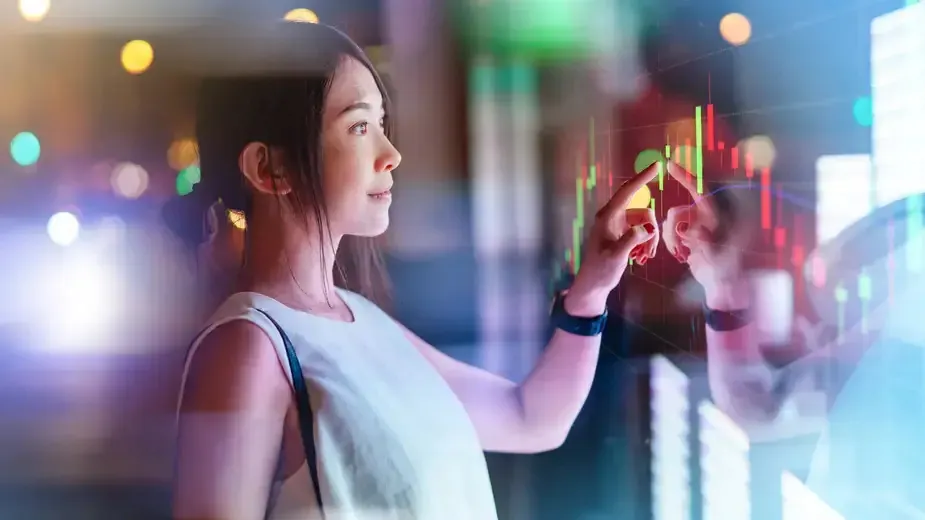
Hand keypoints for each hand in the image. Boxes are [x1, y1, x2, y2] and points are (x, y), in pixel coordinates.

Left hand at [568, 163, 660, 312]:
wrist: (593, 285)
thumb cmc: (600, 270)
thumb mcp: (616, 256)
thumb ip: (631, 240)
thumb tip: (646, 229)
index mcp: (608, 217)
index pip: (627, 191)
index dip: (642, 177)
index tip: (657, 165)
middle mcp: (613, 217)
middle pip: (643, 213)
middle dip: (651, 231)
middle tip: (649, 253)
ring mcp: (618, 226)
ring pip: (645, 224)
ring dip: (649, 241)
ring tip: (643, 259)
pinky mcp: (623, 234)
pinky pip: (642, 232)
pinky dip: (645, 244)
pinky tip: (640, 259)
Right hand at [661, 161, 750, 306]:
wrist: (720, 284)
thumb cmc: (724, 270)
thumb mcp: (718, 257)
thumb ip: (706, 243)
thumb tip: (692, 231)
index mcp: (716, 216)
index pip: (700, 191)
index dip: (685, 177)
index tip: (669, 165)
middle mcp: (705, 217)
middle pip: (677, 213)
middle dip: (673, 232)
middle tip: (680, 253)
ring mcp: (695, 225)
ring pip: (671, 223)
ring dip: (672, 240)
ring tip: (682, 257)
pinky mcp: (687, 235)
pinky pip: (670, 232)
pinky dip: (671, 244)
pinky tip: (682, 256)